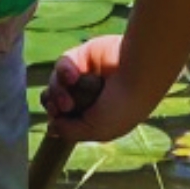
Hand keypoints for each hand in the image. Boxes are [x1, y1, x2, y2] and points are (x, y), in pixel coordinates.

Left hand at [41, 35, 155, 142]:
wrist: (138, 74)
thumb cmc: (123, 107)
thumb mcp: (96, 130)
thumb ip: (70, 132)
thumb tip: (51, 129)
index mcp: (95, 117)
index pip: (64, 120)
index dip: (57, 121)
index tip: (58, 123)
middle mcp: (88, 98)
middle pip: (54, 101)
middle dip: (53, 106)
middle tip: (64, 107)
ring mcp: (85, 76)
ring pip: (55, 84)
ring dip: (58, 91)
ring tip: (68, 98)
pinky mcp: (82, 56)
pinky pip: (62, 65)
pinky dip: (64, 71)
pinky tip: (74, 76)